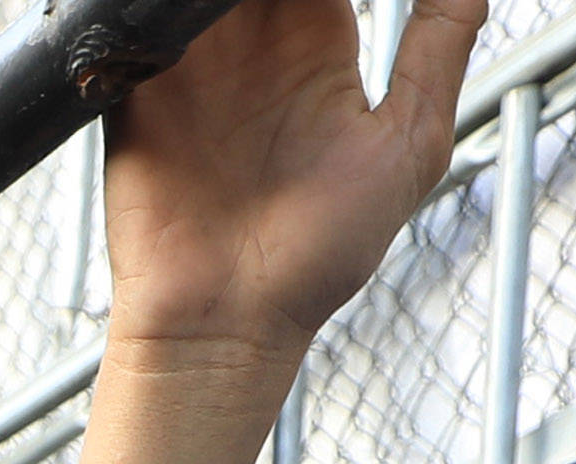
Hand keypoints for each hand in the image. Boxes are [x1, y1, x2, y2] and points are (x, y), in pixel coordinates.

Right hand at [66, 0, 487, 463]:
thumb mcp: (410, 142)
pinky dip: (163, 7)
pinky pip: (142, 19)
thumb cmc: (322, 254)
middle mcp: (253, 39)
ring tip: (250, 7)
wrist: (225, 321)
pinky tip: (202, 16)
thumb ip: (441, 46)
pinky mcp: (134, 83)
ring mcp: (190, 56)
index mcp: (318, 39)